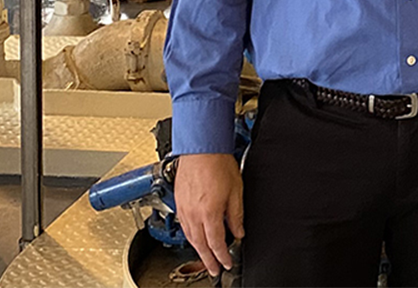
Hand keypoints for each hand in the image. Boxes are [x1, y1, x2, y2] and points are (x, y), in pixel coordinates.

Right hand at [174, 153, 243, 275]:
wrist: (202, 148)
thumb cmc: (218, 164)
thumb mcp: (236, 191)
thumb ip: (236, 215)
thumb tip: (239, 231)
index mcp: (209, 213)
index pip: (216, 243)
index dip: (222, 257)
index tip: (226, 264)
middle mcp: (194, 214)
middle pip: (200, 244)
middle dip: (208, 260)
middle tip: (214, 270)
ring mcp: (184, 209)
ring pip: (190, 237)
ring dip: (198, 249)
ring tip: (205, 258)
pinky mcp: (179, 202)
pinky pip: (184, 226)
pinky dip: (190, 236)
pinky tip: (194, 237)